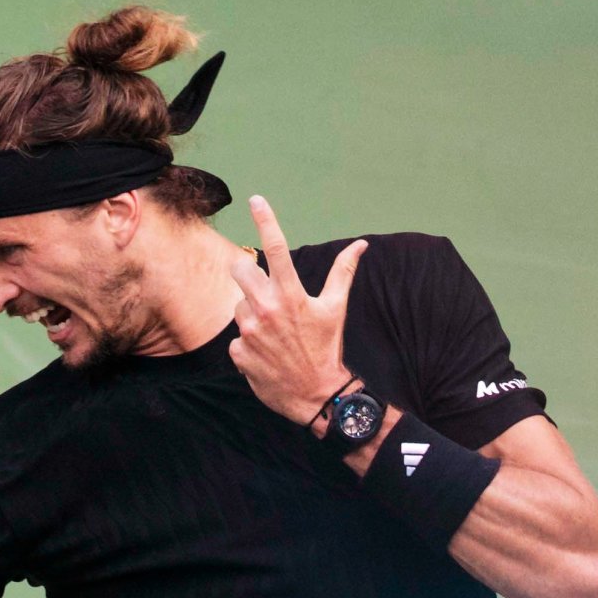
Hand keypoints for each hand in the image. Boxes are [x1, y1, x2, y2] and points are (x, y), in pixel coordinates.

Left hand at [225, 196, 364, 433]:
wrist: (317, 397)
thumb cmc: (327, 349)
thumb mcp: (336, 309)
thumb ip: (342, 272)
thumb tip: (361, 245)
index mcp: (291, 294)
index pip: (275, 248)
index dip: (265, 220)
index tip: (256, 200)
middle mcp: (267, 309)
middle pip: (240, 270)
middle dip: (247, 274)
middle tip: (262, 288)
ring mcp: (250, 331)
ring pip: (238, 306)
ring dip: (251, 313)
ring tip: (273, 333)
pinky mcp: (239, 353)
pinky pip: (237, 338)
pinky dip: (248, 343)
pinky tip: (266, 354)